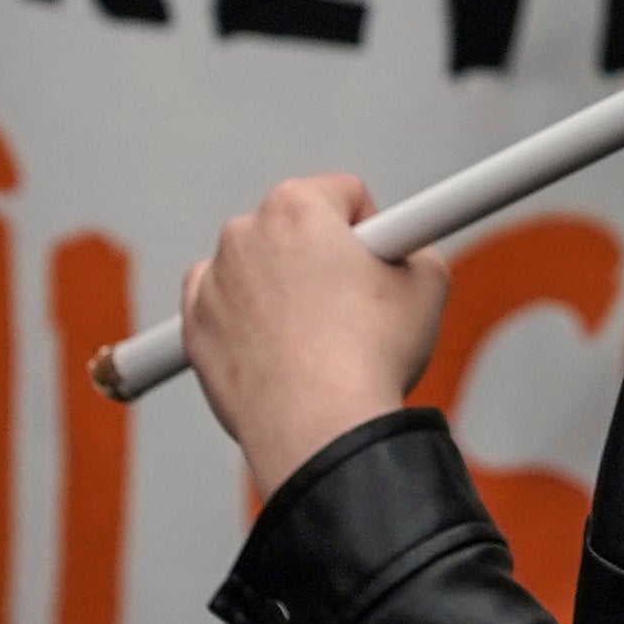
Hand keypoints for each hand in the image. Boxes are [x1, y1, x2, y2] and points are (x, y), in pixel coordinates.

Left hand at [178, 176, 448, 505]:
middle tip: (354, 306)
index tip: (381, 259)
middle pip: (296, 229)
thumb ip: (415, 247)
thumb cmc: (368, 357)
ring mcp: (212, 281)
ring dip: (282, 288)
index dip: (375, 231)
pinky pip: (220, 306)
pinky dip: (243, 320)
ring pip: (256, 267)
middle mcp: (244, 232)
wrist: (319, 427)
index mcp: (297, 205)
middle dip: (324, 258)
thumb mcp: (429, 284)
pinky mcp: (194, 327)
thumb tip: (405, 252)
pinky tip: (277, 347)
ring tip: (318, 337)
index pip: (346, 195)